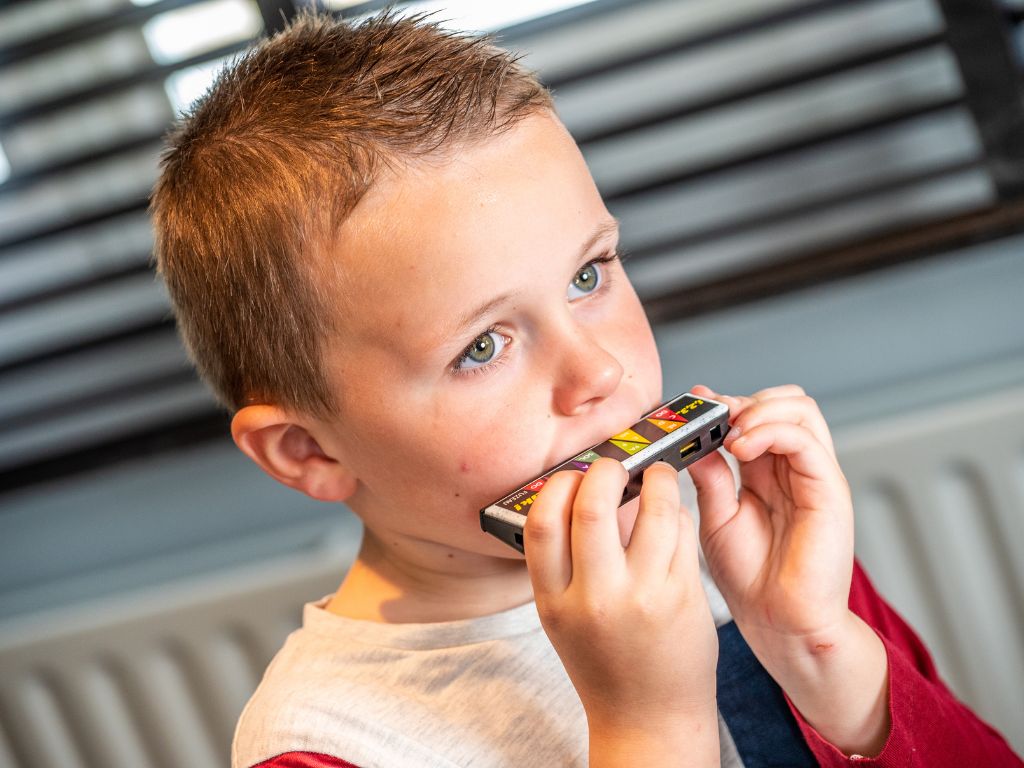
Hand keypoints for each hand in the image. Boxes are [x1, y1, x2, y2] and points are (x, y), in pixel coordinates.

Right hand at [524, 457, 719, 763]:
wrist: (649, 720)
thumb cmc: (604, 662)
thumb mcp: (563, 617)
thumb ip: (565, 562)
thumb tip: (582, 489)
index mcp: (554, 602)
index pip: (543, 521)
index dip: (558, 485)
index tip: (574, 476)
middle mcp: (596, 599)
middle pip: (593, 504)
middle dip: (607, 470)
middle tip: (616, 467)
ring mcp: (644, 597)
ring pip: (654, 509)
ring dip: (658, 479)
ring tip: (657, 476)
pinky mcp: (685, 597)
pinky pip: (683, 532)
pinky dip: (678, 511)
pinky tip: (674, 514)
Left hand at [686, 384, 853, 653]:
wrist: (776, 621)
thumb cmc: (749, 576)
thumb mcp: (716, 515)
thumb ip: (710, 475)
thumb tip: (692, 436)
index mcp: (766, 471)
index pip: (757, 414)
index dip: (725, 404)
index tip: (694, 405)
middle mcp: (793, 467)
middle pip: (783, 402)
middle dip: (744, 400)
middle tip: (712, 416)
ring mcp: (814, 475)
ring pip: (799, 409)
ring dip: (757, 409)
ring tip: (727, 433)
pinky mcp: (829, 489)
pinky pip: (805, 440)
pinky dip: (770, 430)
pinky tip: (740, 448)